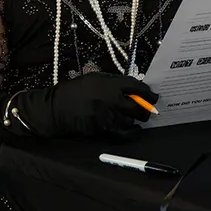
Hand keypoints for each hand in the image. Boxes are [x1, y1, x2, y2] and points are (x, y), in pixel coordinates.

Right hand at [17, 72, 158, 137]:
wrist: (56, 108)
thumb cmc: (74, 91)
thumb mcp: (94, 78)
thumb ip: (113, 82)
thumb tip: (131, 87)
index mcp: (109, 83)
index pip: (137, 87)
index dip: (148, 92)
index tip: (154, 96)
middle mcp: (111, 99)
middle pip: (138, 106)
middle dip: (146, 108)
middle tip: (149, 109)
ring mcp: (108, 115)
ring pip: (132, 120)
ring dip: (137, 120)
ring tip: (138, 118)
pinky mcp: (103, 129)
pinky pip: (124, 133)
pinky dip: (132, 132)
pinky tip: (134, 130)